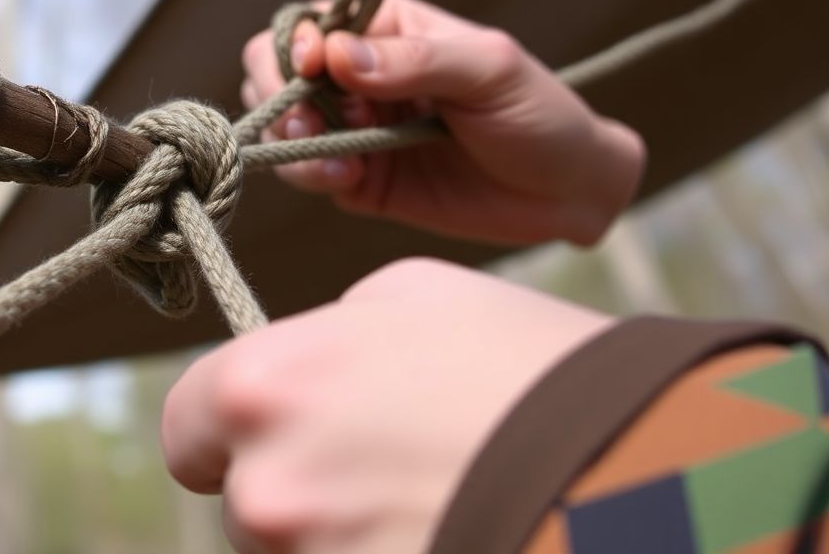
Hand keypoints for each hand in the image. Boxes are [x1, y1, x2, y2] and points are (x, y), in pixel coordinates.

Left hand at [162, 258, 611, 552]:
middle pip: (244, 503)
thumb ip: (326, 333)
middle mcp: (265, 490)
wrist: (640, 473)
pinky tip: (446, 534)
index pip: (187, 426)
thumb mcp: (415, 298)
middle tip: (388, 471)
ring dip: (339, 539)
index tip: (268, 438)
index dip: (226, 433)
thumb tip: (297, 367)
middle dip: (299, 491)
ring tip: (434, 502)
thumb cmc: (527, 369)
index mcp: (261, 388)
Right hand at [240, 0, 644, 244]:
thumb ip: (416, 62)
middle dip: (278, 96)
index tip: (311, 69)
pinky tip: (348, 180)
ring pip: (280, 123)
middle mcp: (359, 74)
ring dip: (292, 141)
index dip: (293, 44)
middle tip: (310, 123)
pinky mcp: (356, 179)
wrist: (568, 193)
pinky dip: (311, 176)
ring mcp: (353, 128)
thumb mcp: (489, 72)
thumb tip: (337, 56)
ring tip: (338, 162)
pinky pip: (306, 172)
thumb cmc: (540, 112)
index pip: (308, 21)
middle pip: (273, 68)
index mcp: (386, 29)